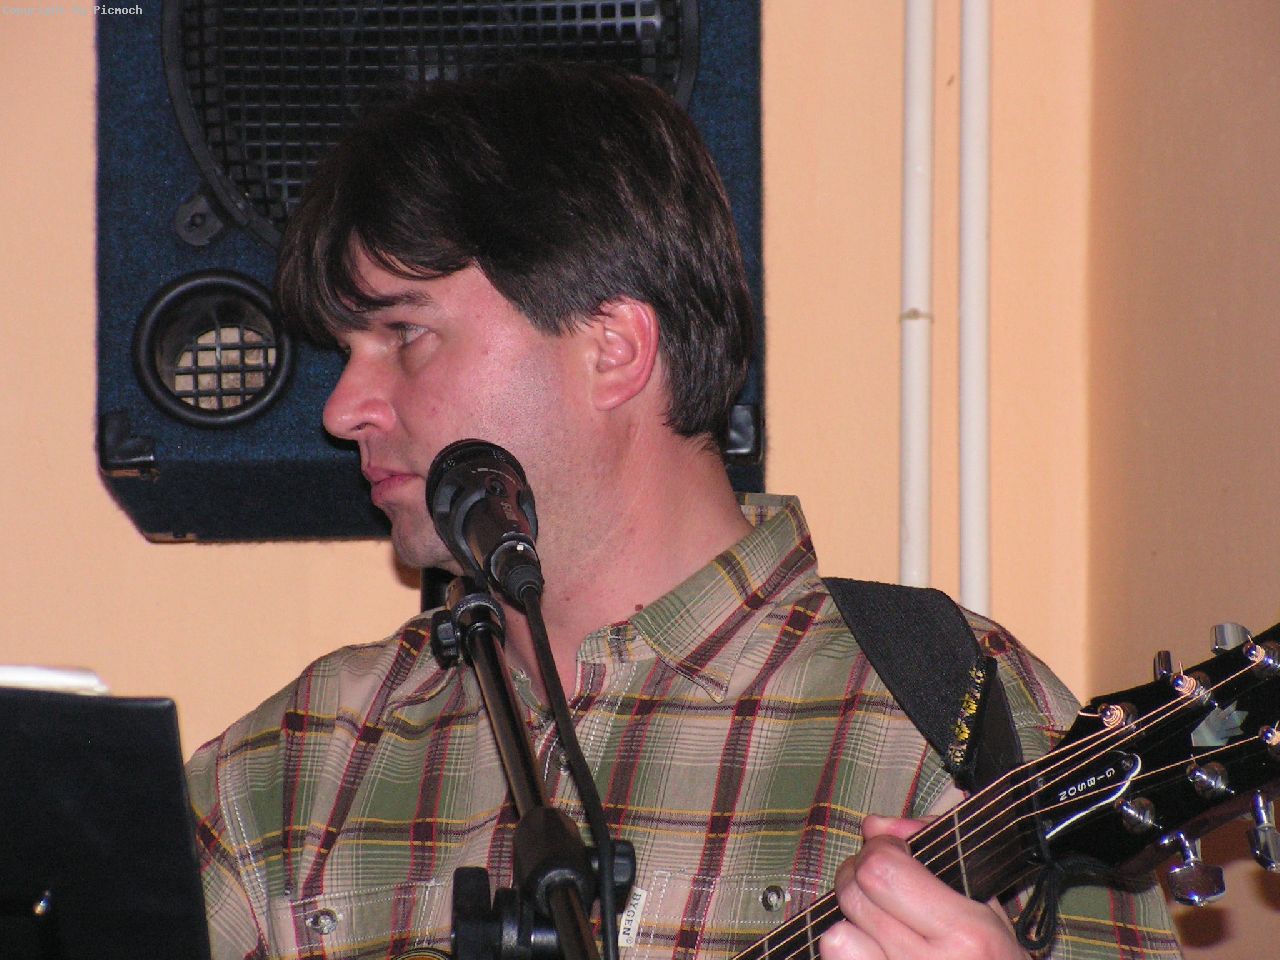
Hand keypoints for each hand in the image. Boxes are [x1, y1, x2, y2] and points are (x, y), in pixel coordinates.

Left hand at [817, 815, 1027, 959]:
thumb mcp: (987, 908)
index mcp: (966, 933)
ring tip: (874, 915)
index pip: (883, 871)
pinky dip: (847, 948)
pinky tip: (870, 946)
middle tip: (876, 875)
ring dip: (851, 917)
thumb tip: (874, 824)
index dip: (880, 848)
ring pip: (837, 934)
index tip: (894, 849)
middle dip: (858, 872)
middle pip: (855, 895)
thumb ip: (937, 855)